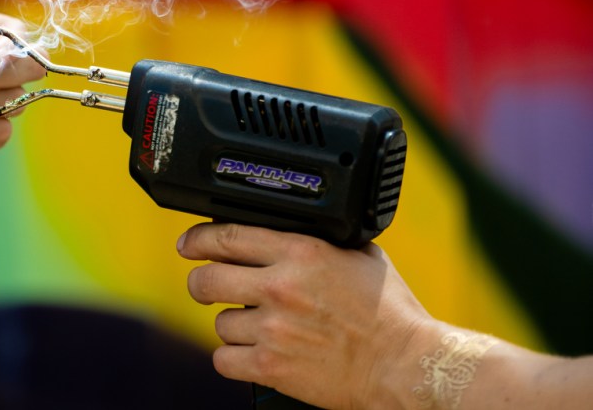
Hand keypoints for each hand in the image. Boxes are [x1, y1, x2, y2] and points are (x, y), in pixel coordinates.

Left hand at [178, 222, 429, 408]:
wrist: (407, 366)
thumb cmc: (390, 312)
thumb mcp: (358, 255)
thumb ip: (315, 240)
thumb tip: (283, 229)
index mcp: (300, 252)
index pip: (227, 235)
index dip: (198, 239)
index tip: (189, 244)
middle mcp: (281, 287)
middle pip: (206, 278)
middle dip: (201, 281)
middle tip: (207, 285)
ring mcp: (273, 329)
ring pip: (218, 322)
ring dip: (231, 324)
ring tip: (255, 326)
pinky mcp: (271, 367)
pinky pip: (224, 359)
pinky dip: (234, 358)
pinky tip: (252, 352)